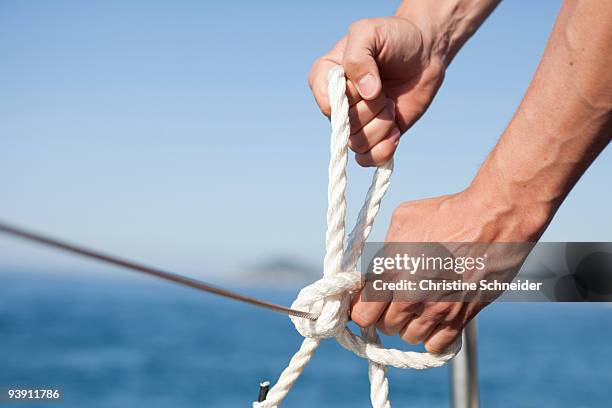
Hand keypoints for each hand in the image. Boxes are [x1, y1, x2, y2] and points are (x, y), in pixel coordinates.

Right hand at [308, 17, 447, 166]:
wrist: (425, 52)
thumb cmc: (395, 37)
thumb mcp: (370, 32)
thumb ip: (358, 56)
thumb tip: (366, 93)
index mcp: (326, 77)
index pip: (326, 100)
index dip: (349, 97)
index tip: (368, 82)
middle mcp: (337, 104)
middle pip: (345, 125)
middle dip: (372, 108)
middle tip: (384, 90)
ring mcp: (356, 123)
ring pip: (357, 144)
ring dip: (381, 126)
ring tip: (391, 106)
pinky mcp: (375, 138)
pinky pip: (368, 159)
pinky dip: (383, 150)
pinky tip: (395, 132)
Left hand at [351, 186, 548, 352]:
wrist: (493, 218)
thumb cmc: (447, 212)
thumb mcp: (404, 219)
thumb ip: (386, 248)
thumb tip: (377, 267)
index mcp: (391, 271)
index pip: (361, 314)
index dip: (362, 309)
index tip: (366, 303)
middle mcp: (411, 295)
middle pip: (384, 326)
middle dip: (386, 314)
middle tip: (397, 298)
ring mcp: (437, 309)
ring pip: (409, 337)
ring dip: (409, 325)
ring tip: (418, 306)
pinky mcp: (462, 316)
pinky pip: (437, 346)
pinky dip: (433, 337)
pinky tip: (436, 320)